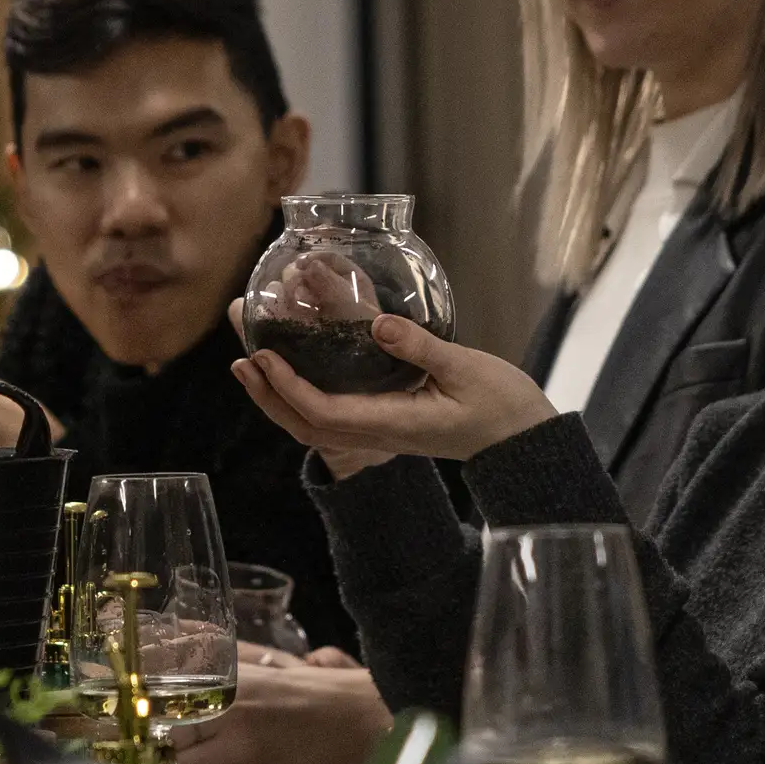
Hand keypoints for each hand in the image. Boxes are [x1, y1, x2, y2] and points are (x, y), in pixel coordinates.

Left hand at [169, 646, 392, 763]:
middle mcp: (235, 714)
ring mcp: (247, 748)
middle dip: (174, 746)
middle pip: (178, 740)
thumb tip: (185, 668)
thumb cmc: (310, 692)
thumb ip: (224, 680)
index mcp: (233, 684)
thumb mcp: (263, 674)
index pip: (175, 703)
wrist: (354, 715)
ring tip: (200, 762)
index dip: (161, 716)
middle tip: (179, 746)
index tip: (152, 722)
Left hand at [230, 309, 557, 467]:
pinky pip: (332, 416)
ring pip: (315, 425)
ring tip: (253, 363)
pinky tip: (294, 370)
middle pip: (307, 426)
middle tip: (242, 357)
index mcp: (393, 423)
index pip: (324, 413)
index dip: (287, 388)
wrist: (521, 439)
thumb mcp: (466, 369)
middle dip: (268, 394)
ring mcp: (381, 432)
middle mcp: (379, 433)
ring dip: (278, 397)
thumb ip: (420, 347)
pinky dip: (302, 396)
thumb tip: (380, 324)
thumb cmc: (501, 405)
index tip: (263, 356)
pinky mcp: (387, 422)